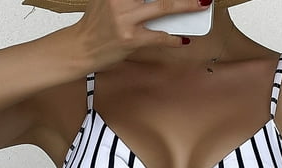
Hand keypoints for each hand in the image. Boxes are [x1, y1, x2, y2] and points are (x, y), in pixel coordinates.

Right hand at [73, 0, 206, 70]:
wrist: (80, 48)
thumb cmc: (96, 25)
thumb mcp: (108, 0)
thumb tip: (155, 0)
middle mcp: (121, 0)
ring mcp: (126, 19)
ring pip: (163, 8)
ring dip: (186, 6)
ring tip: (200, 4)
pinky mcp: (130, 39)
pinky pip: (158, 37)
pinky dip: (173, 39)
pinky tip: (183, 39)